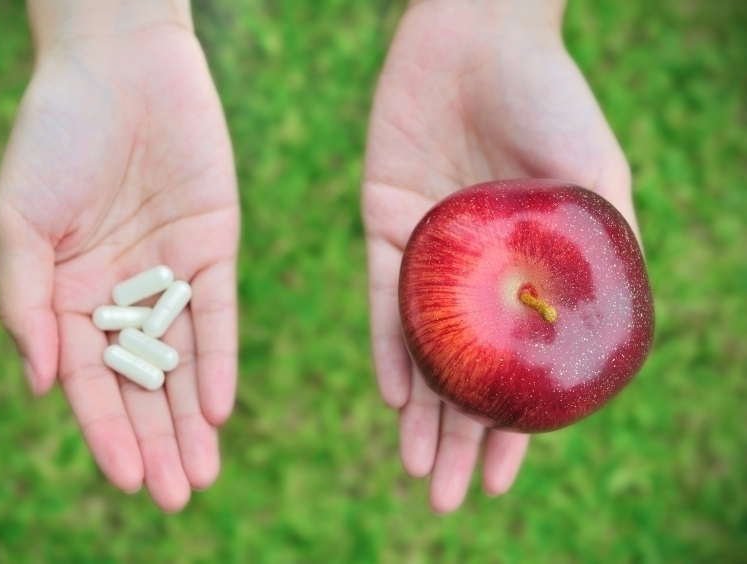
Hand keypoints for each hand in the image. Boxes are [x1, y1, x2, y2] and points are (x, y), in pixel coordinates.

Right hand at [0, 7, 237, 511]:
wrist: (116, 68)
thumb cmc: (53, 138)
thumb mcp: (18, 223)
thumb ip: (27, 304)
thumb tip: (41, 386)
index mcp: (67, 295)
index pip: (89, 382)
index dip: (106, 432)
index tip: (130, 479)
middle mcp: (121, 294)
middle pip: (143, 384)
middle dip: (159, 440)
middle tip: (181, 495)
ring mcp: (170, 274)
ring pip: (185, 361)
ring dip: (194, 418)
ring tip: (206, 472)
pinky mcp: (213, 248)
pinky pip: (218, 314)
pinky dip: (219, 358)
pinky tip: (221, 406)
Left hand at [362, 0, 634, 512]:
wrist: (482, 31)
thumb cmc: (552, 99)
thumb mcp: (597, 182)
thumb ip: (602, 255)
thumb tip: (609, 341)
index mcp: (525, 272)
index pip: (516, 368)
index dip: (512, 429)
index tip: (503, 480)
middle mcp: (473, 274)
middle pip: (461, 372)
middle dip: (456, 438)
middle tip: (445, 498)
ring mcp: (427, 253)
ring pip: (419, 348)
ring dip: (419, 412)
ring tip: (418, 468)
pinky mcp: (382, 222)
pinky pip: (382, 297)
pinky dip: (387, 346)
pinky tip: (393, 396)